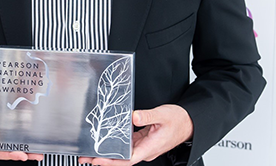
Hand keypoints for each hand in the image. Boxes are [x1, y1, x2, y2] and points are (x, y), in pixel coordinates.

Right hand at [0, 91, 43, 161]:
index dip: (9, 154)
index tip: (21, 155)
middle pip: (7, 149)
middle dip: (23, 153)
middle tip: (36, 153)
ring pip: (10, 141)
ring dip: (23, 145)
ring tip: (37, 147)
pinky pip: (10, 130)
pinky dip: (20, 133)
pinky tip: (29, 133)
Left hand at [78, 104, 193, 165]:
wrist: (189, 123)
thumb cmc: (178, 121)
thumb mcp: (163, 114)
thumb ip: (148, 116)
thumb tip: (134, 116)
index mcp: (150, 147)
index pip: (127, 159)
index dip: (111, 162)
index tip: (97, 161)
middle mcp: (146, 150)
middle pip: (122, 159)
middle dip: (103, 160)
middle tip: (86, 158)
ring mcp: (144, 147)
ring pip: (123, 154)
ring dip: (108, 154)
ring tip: (91, 152)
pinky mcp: (144, 142)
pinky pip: (128, 146)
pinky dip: (117, 146)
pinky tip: (107, 142)